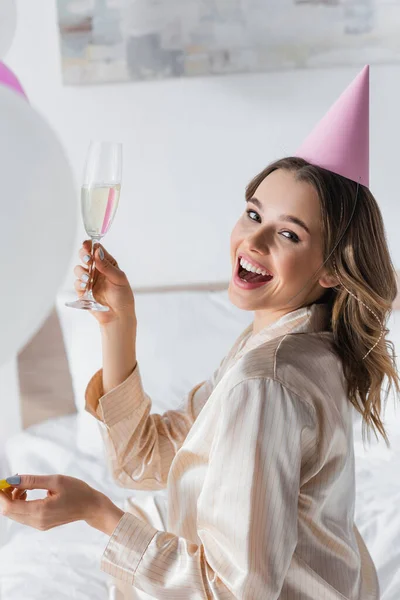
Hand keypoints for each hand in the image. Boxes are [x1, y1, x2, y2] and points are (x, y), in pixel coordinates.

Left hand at [0, 474, 122, 533]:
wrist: (92, 506)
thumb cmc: (77, 491)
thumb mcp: (56, 480)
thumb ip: (32, 481)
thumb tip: (11, 480)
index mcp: (40, 510)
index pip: (9, 507)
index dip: (1, 495)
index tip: (1, 482)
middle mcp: (37, 521)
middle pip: (9, 512)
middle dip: (5, 496)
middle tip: (12, 481)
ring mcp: (39, 525)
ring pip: (15, 514)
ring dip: (13, 499)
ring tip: (23, 485)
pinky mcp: (42, 524)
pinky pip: (23, 515)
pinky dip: (20, 504)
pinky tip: (28, 493)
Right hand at [74, 240, 136, 326]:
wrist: (118, 316)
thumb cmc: (123, 297)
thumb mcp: (119, 279)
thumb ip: (107, 266)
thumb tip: (97, 252)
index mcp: (107, 264)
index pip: (96, 250)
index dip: (90, 245)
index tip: (86, 244)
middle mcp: (97, 270)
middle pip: (85, 256)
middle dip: (83, 255)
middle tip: (87, 259)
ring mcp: (89, 280)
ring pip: (79, 269)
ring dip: (81, 271)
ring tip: (88, 279)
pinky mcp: (83, 291)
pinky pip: (77, 284)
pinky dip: (80, 283)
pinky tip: (86, 286)